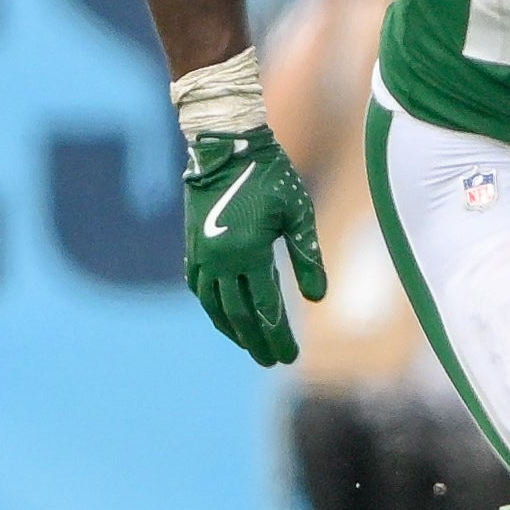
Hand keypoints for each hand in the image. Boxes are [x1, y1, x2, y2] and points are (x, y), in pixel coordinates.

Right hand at [181, 127, 323, 364]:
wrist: (225, 147)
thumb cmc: (270, 177)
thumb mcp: (298, 214)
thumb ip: (307, 256)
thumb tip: (317, 298)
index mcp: (249, 253)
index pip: (266, 309)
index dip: (278, 335)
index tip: (290, 357)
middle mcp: (221, 260)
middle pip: (239, 315)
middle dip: (258, 342)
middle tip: (273, 362)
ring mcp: (202, 255)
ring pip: (215, 306)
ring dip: (233, 331)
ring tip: (251, 347)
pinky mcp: (193, 247)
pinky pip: (201, 290)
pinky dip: (214, 309)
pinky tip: (225, 317)